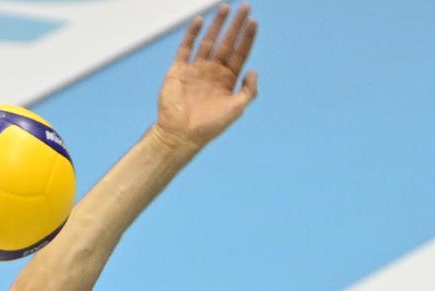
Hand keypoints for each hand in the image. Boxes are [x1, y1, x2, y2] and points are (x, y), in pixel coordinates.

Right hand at [154, 4, 257, 151]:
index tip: (254, 22)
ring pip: (208, 41)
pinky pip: (186, 48)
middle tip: (245, 7)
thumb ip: (248, 90)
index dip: (247, 38)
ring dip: (217, 24)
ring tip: (225, 7)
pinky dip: (192, 34)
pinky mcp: (179, 70)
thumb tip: (255, 70)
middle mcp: (213, 72)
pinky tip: (200, 22)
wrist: (181, 134)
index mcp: (227, 80)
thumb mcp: (236, 109)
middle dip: (236, 25)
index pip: (240, 53)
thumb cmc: (209, 126)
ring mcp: (196, 69)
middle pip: (227, 42)